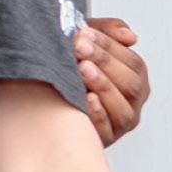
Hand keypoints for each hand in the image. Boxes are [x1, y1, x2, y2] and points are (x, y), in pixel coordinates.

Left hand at [78, 19, 147, 145]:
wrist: (38, 96)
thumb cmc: (68, 67)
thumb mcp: (85, 43)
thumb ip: (108, 32)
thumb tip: (129, 36)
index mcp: (134, 78)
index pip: (132, 62)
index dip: (109, 47)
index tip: (85, 33)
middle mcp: (131, 101)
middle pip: (130, 84)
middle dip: (104, 63)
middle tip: (79, 47)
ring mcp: (120, 123)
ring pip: (122, 108)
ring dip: (102, 86)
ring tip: (82, 68)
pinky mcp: (104, 139)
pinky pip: (106, 129)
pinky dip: (97, 114)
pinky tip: (85, 98)